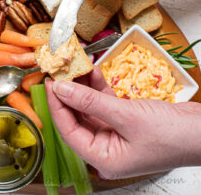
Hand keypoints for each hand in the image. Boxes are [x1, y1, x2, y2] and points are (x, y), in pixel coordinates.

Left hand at [45, 67, 200, 178]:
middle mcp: (106, 149)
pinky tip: (92, 72)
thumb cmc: (174, 135)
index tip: (50, 84)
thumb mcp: (127, 116)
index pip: (68, 132)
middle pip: (76, 119)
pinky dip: (98, 88)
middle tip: (59, 72)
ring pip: (89, 108)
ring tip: (73, 66)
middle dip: (68, 94)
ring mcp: (116, 134)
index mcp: (103, 159)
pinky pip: (104, 103)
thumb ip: (90, 101)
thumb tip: (61, 88)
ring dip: (82, 87)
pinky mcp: (126, 120)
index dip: (56, 106)